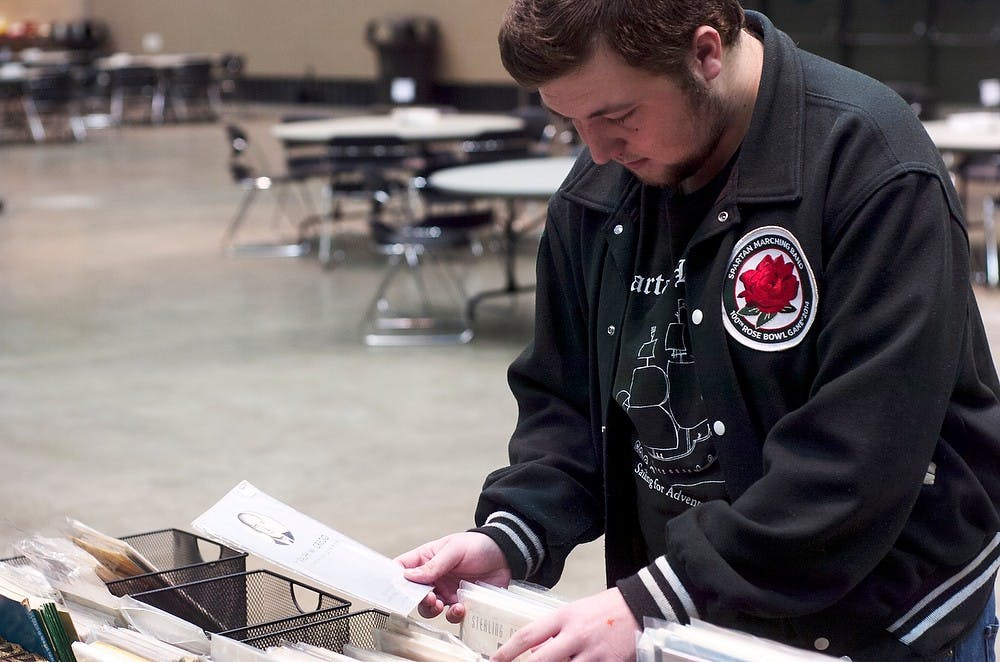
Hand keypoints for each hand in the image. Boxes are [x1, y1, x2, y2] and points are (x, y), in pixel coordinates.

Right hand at [395, 531, 511, 621]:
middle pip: (413, 593)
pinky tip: (459, 607)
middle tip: (427, 597)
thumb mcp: (454, 549)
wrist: (506, 555)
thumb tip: (408, 576)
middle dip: (416, 598)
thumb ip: (434, 564)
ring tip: (439, 604)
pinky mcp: (461, 602)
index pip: (402, 568)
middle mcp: (433, 577)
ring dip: (431, 609)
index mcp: (427, 559)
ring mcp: (446, 590)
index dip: (394, 578)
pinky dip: (453, 614)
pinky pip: (451, 614)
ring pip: (429, 607)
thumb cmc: (478, 545)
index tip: (394, 588)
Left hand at [491, 588, 638, 661]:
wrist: (641, 606)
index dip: (508, 650)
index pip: (528, 634)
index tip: (495, 661)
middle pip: (541, 660)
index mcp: (564, 616)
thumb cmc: (606, 608)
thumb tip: (534, 651)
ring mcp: (593, 652)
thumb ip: (555, 632)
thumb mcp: (576, 612)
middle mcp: (576, 635)